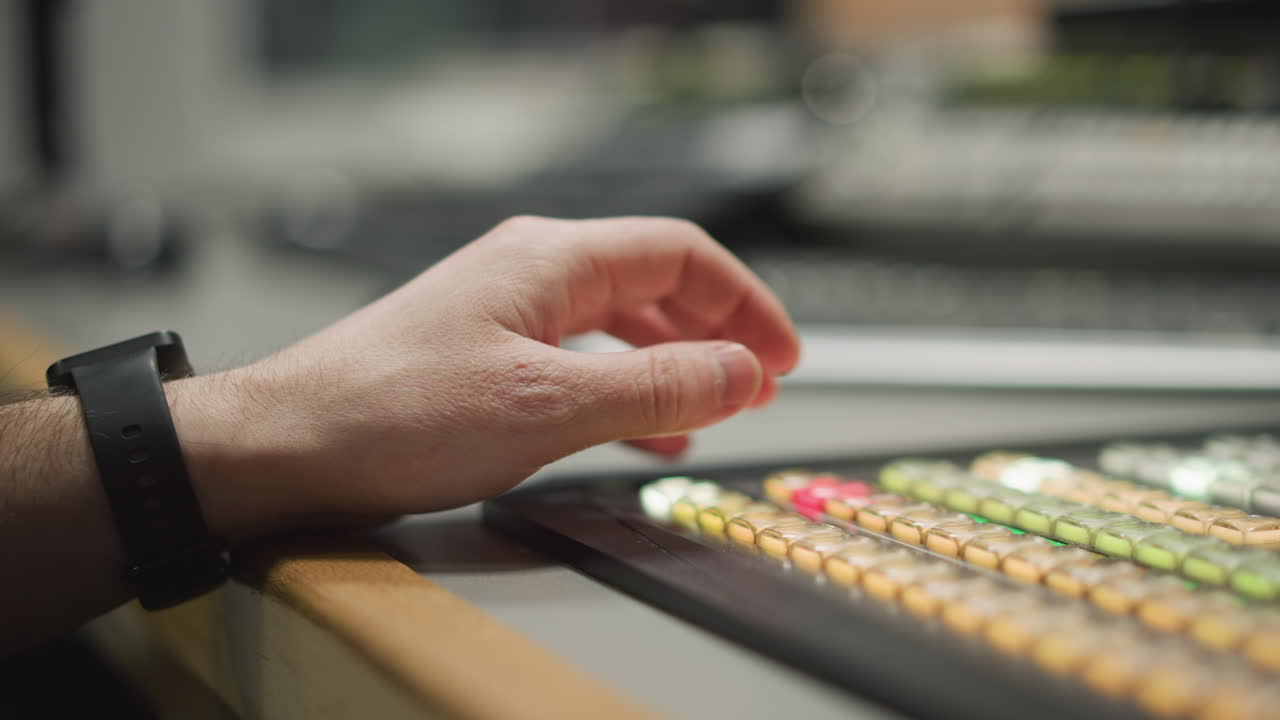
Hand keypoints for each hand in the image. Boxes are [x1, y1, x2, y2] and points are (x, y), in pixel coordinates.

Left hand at [181, 216, 799, 535]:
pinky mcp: (486, 356)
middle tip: (758, 383)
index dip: (744, 302)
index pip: (680, 255)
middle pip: (654, 284)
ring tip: (715, 409)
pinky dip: (626, 389)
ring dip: (675, 364)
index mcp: (551, 260)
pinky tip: (644, 430)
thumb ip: (653, 388)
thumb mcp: (546, 405)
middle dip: (715, 332)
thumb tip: (738, 373)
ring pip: (619, 325)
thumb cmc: (391, 411)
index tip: (782, 355)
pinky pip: (581, 360)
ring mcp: (506, 313)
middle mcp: (531, 274)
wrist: (288, 444)